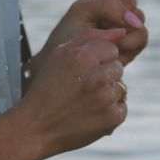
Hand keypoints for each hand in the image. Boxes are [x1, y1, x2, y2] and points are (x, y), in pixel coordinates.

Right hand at [9, 25, 128, 159]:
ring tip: (84, 102)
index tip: (82, 71)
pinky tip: (90, 114)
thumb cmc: (47, 88)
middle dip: (104, 75)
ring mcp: (106, 98)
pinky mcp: (112, 117)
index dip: (97, 60)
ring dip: (107, 93)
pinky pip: (121, 107)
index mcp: (83, 56)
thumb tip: (122, 31)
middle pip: (118, 67)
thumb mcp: (59, 55)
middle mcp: (98, 76)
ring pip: (120, 87)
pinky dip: (109, 111)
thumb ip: (90, 37)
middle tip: (82, 88)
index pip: (111, 49)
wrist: (37, 128)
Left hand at [35, 0, 149, 71]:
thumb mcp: (80, 11)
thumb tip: (137, 22)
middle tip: (99, 26)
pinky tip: (114, 50)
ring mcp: (126, 27)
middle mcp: (115, 10)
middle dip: (115, 13)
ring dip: (122, 28)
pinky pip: (142, 36)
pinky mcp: (132, 45)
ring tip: (105, 40)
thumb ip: (108, 5)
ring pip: (139, 17)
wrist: (67, 69)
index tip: (96, 7)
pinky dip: (129, 42)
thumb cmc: (68, 37)